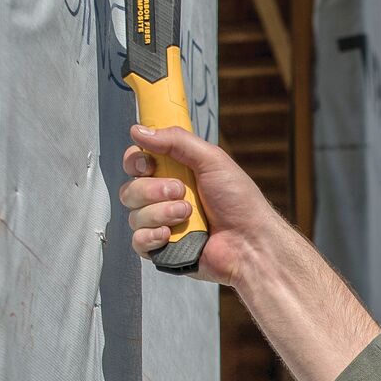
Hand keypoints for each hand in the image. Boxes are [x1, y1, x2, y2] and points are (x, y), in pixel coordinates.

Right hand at [121, 123, 291, 284]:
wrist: (251, 241)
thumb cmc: (239, 201)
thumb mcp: (212, 160)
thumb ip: (176, 141)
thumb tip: (138, 130)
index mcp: (174, 174)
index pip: (136, 163)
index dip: (135, 161)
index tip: (147, 163)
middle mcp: (164, 199)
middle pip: (130, 189)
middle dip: (152, 190)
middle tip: (180, 191)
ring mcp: (162, 225)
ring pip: (134, 215)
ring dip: (161, 213)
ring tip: (188, 214)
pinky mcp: (162, 250)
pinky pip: (138, 241)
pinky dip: (152, 236)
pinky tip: (171, 235)